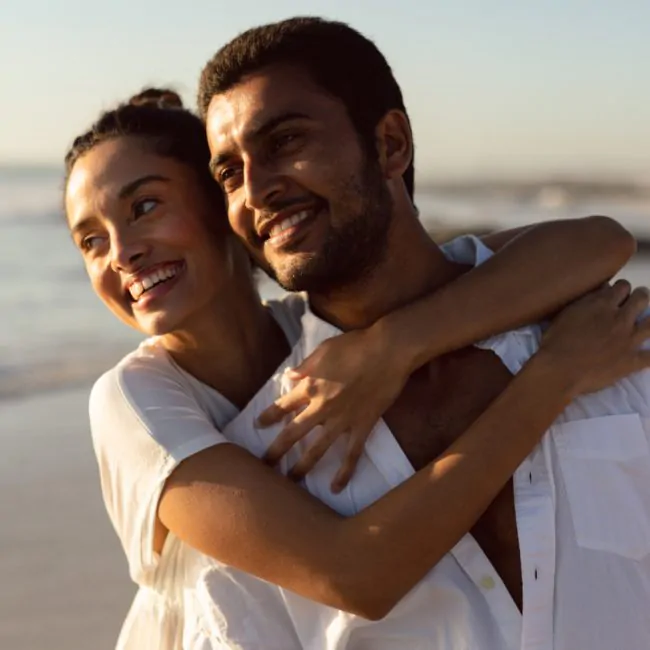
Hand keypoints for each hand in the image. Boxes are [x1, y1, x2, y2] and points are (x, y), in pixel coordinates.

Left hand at [257, 325, 410, 492]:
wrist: (389, 351)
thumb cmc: (355, 344)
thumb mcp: (324, 350)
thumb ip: (305, 366)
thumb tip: (289, 376)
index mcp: (310, 386)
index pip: (283, 406)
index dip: (268, 417)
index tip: (257, 425)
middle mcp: (322, 407)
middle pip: (293, 433)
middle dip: (276, 451)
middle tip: (263, 466)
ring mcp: (343, 420)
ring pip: (318, 449)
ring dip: (303, 467)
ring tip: (291, 482)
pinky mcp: (363, 426)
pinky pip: (352, 453)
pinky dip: (345, 472)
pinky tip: (336, 487)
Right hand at [537, 280, 649, 395]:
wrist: (558, 370)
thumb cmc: (555, 341)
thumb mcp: (566, 313)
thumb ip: (585, 301)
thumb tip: (598, 292)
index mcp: (601, 304)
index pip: (622, 286)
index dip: (620, 290)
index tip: (617, 295)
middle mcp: (620, 318)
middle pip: (641, 299)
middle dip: (639, 298)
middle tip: (634, 304)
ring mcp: (629, 340)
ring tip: (645, 322)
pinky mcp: (632, 361)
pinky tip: (649, 353)